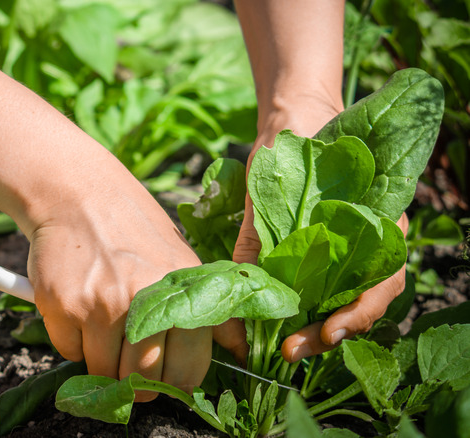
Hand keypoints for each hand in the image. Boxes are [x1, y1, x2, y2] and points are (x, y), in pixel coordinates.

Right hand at [26, 186, 212, 400]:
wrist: (77, 194)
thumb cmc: (133, 228)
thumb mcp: (182, 260)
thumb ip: (211, 309)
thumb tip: (240, 351)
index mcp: (180, 292)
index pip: (187, 369)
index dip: (175, 382)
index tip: (165, 375)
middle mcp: (142, 300)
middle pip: (143, 381)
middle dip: (137, 381)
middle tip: (129, 363)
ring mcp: (99, 305)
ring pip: (103, 372)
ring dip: (103, 361)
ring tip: (103, 329)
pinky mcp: (62, 305)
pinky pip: (69, 353)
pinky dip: (74, 343)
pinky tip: (79, 311)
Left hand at [232, 102, 408, 362]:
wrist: (296, 120)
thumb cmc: (296, 144)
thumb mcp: (272, 186)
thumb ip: (256, 235)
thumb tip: (239, 288)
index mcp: (379, 222)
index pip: (382, 282)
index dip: (357, 314)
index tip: (326, 332)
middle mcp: (372, 242)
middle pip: (364, 302)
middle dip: (329, 332)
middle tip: (290, 351)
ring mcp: (350, 250)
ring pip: (344, 301)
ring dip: (316, 328)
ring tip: (283, 346)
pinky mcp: (324, 255)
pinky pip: (323, 289)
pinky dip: (304, 310)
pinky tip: (280, 323)